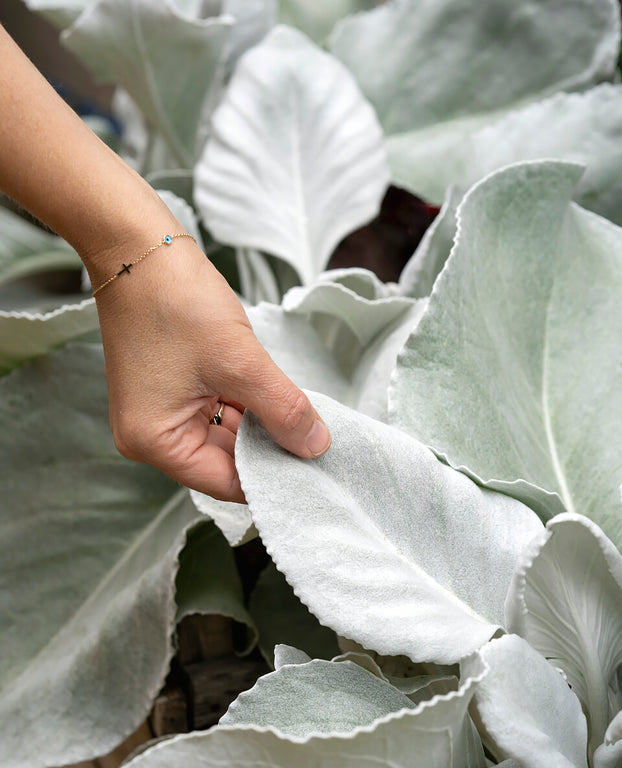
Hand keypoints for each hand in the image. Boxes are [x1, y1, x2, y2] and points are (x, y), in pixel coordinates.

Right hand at [93, 232, 330, 502]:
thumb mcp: (241, 362)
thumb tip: (316, 448)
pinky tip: (276, 397)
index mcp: (154, 442)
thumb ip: (283, 410)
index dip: (272, 476)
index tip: (315, 470)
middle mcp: (150, 436)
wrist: (138, 246)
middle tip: (318, 442)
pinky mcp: (170, 388)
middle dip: (269, 448)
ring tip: (302, 417)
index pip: (226, 482)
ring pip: (224, 434)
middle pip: (224, 461)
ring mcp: (159, 411)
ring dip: (261, 425)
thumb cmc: (177, 301)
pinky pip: (215, 410)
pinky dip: (246, 406)